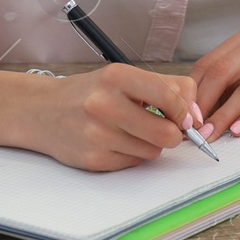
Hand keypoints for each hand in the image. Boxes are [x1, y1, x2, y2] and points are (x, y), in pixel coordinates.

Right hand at [25, 64, 204, 171]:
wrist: (42, 112)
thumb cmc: (90, 93)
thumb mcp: (123, 77)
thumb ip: (165, 87)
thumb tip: (196, 112)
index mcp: (116, 76)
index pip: (168, 95)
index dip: (184, 110)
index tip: (185, 115)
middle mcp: (104, 104)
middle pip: (166, 132)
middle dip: (172, 133)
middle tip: (163, 126)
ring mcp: (97, 134)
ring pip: (153, 151)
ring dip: (151, 144)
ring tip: (133, 130)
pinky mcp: (93, 159)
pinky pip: (134, 163)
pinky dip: (133, 154)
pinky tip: (117, 141)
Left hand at [188, 27, 239, 140]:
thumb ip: (226, 93)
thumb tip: (190, 114)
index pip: (211, 63)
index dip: (194, 92)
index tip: (184, 118)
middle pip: (224, 71)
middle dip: (205, 104)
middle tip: (194, 130)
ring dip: (225, 116)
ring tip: (211, 136)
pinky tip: (239, 132)